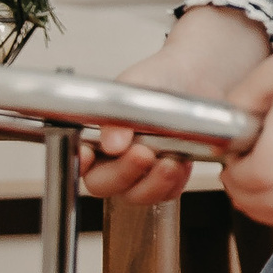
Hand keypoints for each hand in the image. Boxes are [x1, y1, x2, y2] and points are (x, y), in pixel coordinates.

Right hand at [83, 11, 270, 206]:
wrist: (195, 77)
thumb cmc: (159, 77)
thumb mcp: (135, 86)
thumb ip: (119, 115)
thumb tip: (111, 143)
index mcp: (95, 135)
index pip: (77, 159)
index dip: (79, 163)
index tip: (88, 154)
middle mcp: (112, 159)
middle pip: (104, 184)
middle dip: (123, 173)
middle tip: (143, 153)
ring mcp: (139, 172)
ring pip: (136, 195)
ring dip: (153, 182)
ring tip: (171, 160)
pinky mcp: (166, 178)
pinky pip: (166, 194)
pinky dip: (173, 182)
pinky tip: (182, 162)